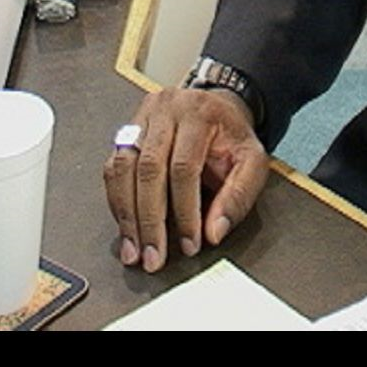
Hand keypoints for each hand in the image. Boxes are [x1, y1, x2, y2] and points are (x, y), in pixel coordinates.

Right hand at [103, 86, 269, 272]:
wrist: (219, 109)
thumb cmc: (233, 138)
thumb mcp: (252, 162)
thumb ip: (238, 196)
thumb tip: (214, 233)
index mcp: (201, 114)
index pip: (185, 167)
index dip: (185, 211)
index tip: (189, 244)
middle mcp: (168, 110)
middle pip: (148, 168)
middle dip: (149, 220)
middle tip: (153, 257)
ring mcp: (143, 118)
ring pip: (123, 169)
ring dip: (126, 216)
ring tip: (134, 251)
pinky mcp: (127, 131)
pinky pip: (113, 168)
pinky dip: (118, 202)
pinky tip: (126, 228)